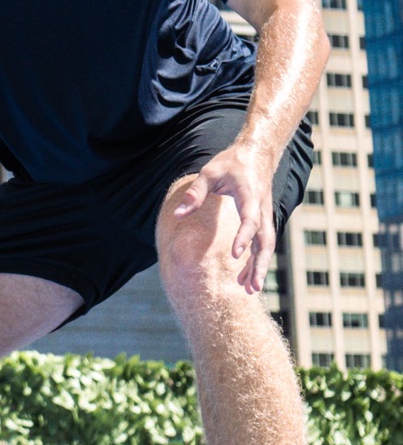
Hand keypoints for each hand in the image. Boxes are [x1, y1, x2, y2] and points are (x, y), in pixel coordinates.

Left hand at [173, 140, 277, 293]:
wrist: (257, 154)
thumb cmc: (231, 162)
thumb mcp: (209, 172)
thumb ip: (195, 194)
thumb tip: (177, 215)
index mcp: (249, 195)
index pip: (250, 220)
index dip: (244, 237)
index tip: (235, 255)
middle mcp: (262, 208)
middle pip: (265, 240)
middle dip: (259, 264)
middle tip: (252, 287)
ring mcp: (266, 215)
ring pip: (266, 245)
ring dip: (259, 267)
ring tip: (250, 290)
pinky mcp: (263, 220)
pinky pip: (263, 243)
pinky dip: (257, 260)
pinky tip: (246, 277)